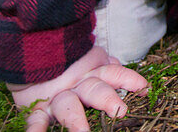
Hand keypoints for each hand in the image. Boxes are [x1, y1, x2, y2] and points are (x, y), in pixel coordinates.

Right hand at [7, 46, 148, 131]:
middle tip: (119, 110)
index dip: (129, 79)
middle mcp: (78, 85)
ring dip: (75, 119)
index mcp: (94, 73)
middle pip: (95, 90)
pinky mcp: (38, 107)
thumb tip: (131, 75)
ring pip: (68, 106)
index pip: (114, 74)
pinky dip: (35, 129)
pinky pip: (36, 119)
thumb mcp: (92, 60)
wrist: (34, 54)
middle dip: (107, 100)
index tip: (143, 88)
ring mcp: (58, 97)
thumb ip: (108, 66)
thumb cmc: (68, 61)